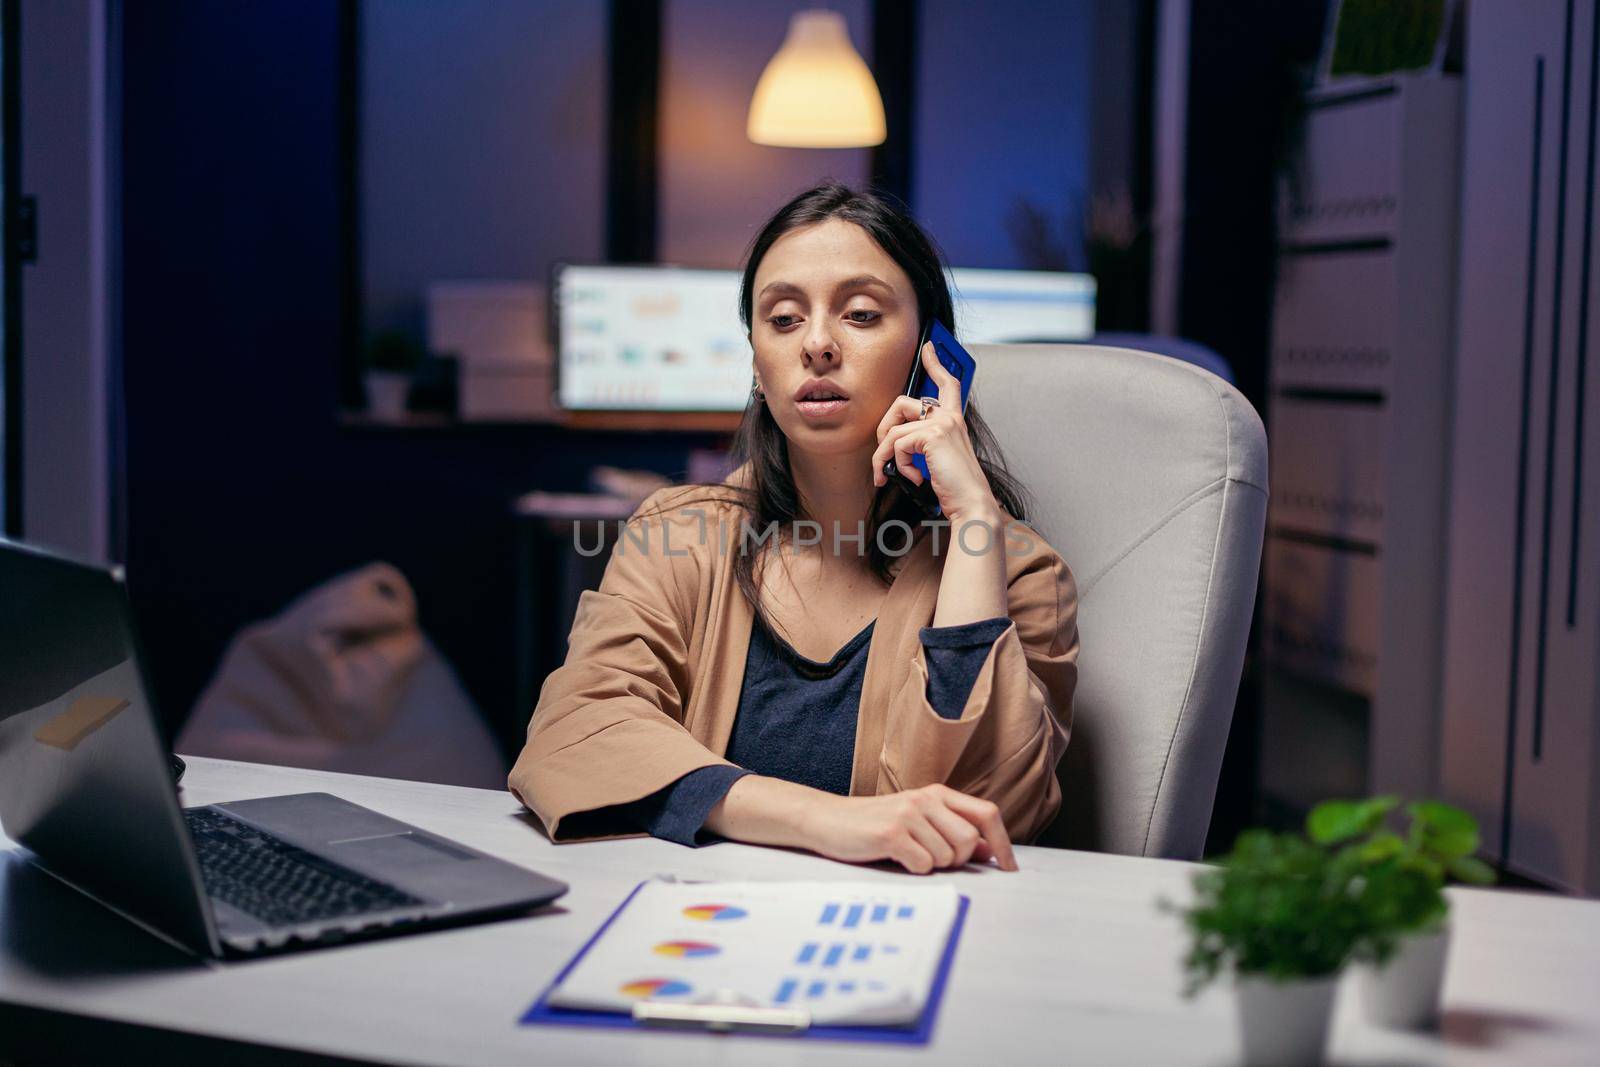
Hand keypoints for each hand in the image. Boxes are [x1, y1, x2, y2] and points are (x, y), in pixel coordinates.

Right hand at [801, 784, 1017, 873]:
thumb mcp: (917, 821)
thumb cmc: (873, 825)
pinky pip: (923, 865)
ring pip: (947, 857)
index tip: (1010, 868)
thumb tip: (989, 850)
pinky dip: (913, 870)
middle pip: (969, 841)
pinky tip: (896, 859)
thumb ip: (951, 830)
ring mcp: (908, 814)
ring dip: (932, 866)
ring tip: (908, 856)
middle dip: (957, 861)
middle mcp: (926, 799)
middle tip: (932, 860)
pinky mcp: (891, 833)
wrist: (826, 820)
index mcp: (937, 794)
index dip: (1004, 843)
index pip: (987, 813)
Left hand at [871, 341, 999, 524]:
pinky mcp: (933, 435)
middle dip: (884, 428)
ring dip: (883, 457)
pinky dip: (896, 465)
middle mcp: (950, 418)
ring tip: (890, 475)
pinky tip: (912, 478)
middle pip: (902, 404)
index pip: (947, 384)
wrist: (972, 504)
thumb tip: (894, 447)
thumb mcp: (939, 460)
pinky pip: (895, 444)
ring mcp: (942, 424)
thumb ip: (924, 445)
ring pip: (892, 430)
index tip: (928, 348)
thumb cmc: (956, 488)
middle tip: (884, 454)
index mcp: (955, 421)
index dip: (936, 363)